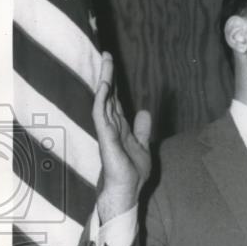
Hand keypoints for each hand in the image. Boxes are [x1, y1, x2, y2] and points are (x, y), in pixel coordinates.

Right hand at [93, 52, 151, 222]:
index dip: (114, 83)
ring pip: (103, 100)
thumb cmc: (131, 173)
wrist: (126, 191)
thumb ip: (142, 130)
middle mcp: (111, 126)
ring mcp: (106, 131)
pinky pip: (101, 115)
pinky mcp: (106, 138)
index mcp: (119, 127)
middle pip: (108, 95)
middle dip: (107, 75)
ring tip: (106, 61)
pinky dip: (102, 100)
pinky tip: (104, 86)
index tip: (112, 65)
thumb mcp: (143, 146)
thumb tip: (144, 112)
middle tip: (107, 54)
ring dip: (105, 81)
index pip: (115, 100)